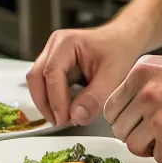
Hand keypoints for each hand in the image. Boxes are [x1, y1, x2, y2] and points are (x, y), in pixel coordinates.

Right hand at [27, 22, 145, 126]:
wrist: (125, 40)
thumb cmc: (120, 50)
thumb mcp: (113, 75)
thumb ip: (95, 97)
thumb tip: (76, 117)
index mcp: (66, 43)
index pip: (52, 74)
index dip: (56, 100)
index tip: (65, 119)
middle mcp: (54, 46)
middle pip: (36, 78)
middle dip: (45, 103)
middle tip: (61, 122)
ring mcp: (53, 55)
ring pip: (38, 83)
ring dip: (47, 103)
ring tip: (64, 119)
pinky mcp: (56, 65)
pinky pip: (46, 85)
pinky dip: (53, 100)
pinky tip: (65, 111)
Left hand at [104, 55, 161, 162]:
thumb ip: (146, 86)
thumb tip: (128, 112)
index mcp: (142, 70)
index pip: (111, 106)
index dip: (125, 120)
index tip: (139, 124)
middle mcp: (145, 89)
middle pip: (119, 128)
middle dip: (138, 135)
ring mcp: (157, 112)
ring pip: (134, 146)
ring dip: (153, 147)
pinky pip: (159, 158)